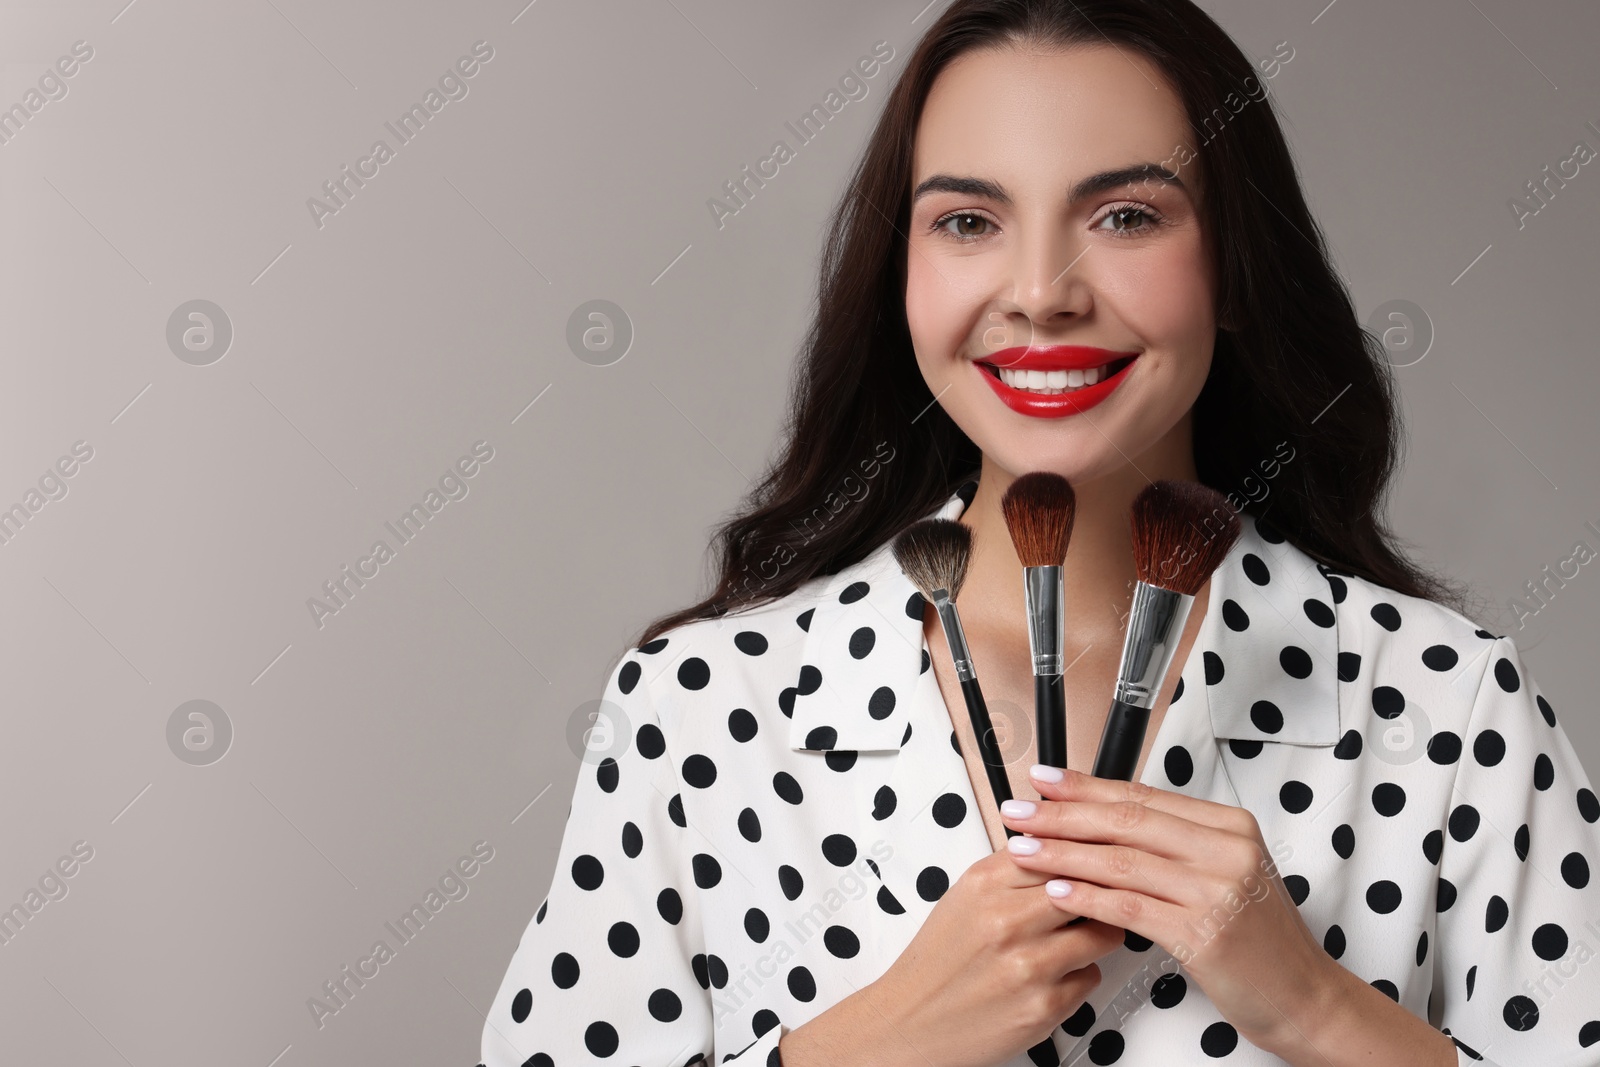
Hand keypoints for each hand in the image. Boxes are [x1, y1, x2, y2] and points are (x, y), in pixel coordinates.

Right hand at [865, 847, 1125, 1066]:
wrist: (912, 1022)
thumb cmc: (940, 961)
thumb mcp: (964, 897)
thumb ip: (1011, 870)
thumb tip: (1057, 843)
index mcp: (984, 885)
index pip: (1058, 849)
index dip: (1081, 855)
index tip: (1090, 860)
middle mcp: (1006, 921)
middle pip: (1087, 888)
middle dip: (1098, 895)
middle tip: (1096, 900)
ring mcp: (1029, 965)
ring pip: (1102, 934)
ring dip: (1097, 935)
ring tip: (1076, 939)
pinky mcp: (1045, 1006)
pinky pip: (1091, 976)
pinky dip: (1080, 974)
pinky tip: (1054, 975)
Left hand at [999, 765, 1335, 1050]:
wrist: (1303, 997)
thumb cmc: (1259, 940)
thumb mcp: (1224, 874)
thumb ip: (1175, 845)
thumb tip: (1101, 820)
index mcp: (1229, 826)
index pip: (1142, 796)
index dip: (1085, 787)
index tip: (1045, 781)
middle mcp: (1226, 851)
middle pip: (1127, 821)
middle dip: (1063, 815)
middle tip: (1019, 813)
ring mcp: (1218, 891)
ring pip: (1122, 861)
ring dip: (1064, 854)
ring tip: (1023, 850)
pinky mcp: (1206, 934)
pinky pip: (1132, 908)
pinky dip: (1089, 898)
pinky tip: (1057, 891)